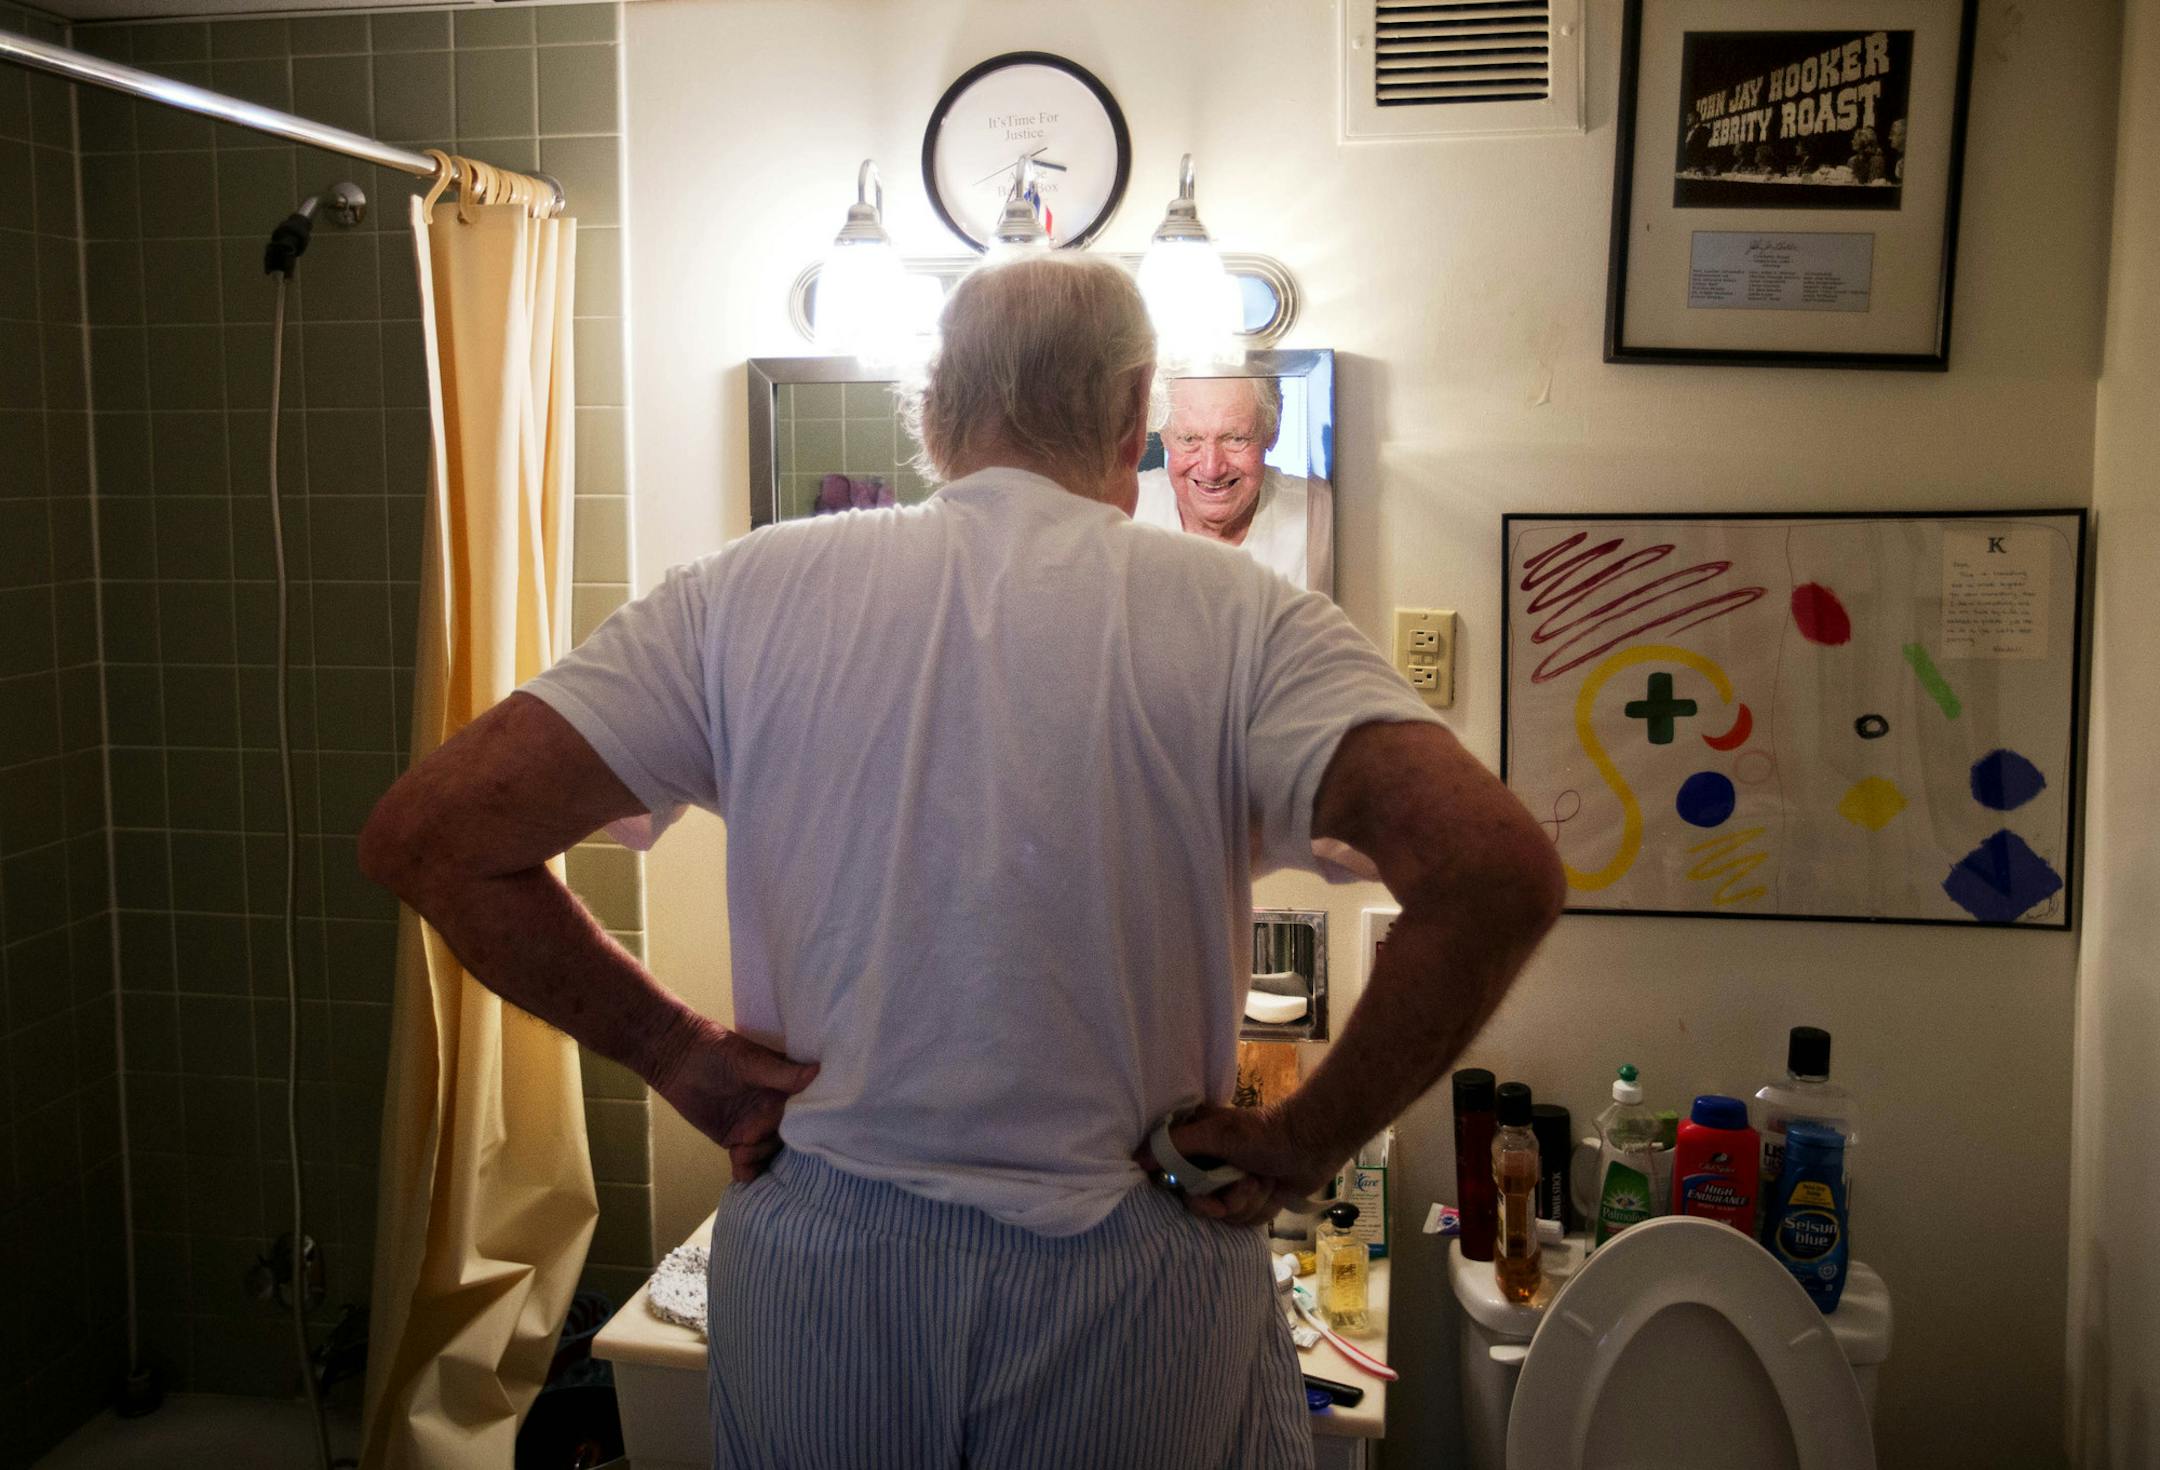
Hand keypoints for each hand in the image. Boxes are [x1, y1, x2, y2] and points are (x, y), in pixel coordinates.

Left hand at [647, 1015, 818, 1183]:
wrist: (677, 1060)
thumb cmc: (716, 1051)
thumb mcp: (751, 1061)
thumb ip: (783, 1073)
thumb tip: (819, 1071)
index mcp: (787, 1088)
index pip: (803, 1114)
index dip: (799, 1127)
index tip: (785, 1132)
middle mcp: (776, 1109)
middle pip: (787, 1139)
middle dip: (771, 1146)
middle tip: (749, 1140)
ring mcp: (756, 1126)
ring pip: (769, 1153)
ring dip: (758, 1160)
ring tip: (738, 1153)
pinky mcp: (735, 1139)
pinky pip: (748, 1161)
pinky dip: (748, 1171)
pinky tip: (740, 1172)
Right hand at [1135, 1103, 1339, 1227]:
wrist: (1313, 1144)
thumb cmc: (1263, 1133)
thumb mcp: (1216, 1134)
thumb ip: (1176, 1146)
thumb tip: (1138, 1160)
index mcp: (1195, 1144)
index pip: (1172, 1180)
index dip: (1191, 1195)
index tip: (1203, 1195)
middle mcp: (1208, 1165)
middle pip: (1199, 1205)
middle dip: (1229, 1200)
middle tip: (1247, 1182)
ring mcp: (1230, 1185)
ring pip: (1225, 1217)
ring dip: (1250, 1202)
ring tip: (1265, 1180)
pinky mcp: (1252, 1200)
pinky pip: (1245, 1221)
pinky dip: (1262, 1208)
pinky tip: (1274, 1190)